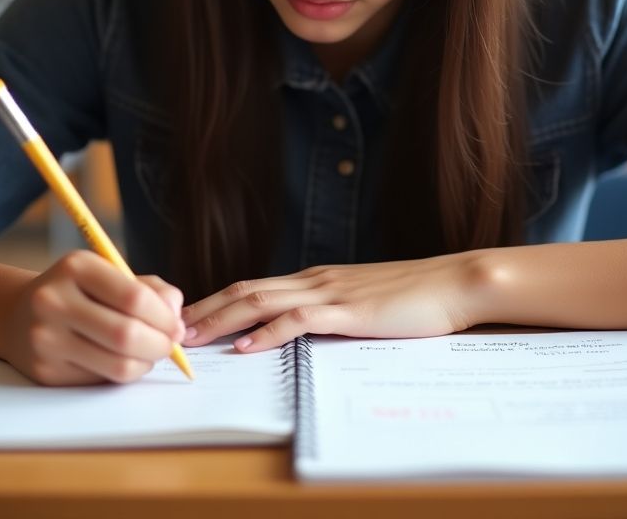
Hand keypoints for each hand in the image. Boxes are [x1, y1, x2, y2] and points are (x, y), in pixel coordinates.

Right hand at [0, 250, 185, 384]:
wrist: (17, 315)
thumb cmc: (78, 291)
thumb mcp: (109, 274)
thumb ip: (149, 288)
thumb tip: (176, 313)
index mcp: (76, 267)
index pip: (133, 297)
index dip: (164, 316)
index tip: (177, 325)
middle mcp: (55, 301)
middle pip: (126, 335)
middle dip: (160, 344)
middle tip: (172, 344)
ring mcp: (46, 339)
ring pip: (116, 364)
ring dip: (146, 363)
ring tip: (151, 354)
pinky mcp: (45, 371)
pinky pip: (100, 379)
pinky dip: (124, 373)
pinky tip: (125, 361)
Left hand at [181, 252, 489, 352]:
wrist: (453, 282)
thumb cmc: (414, 296)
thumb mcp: (363, 302)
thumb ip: (332, 311)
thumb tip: (304, 329)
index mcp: (317, 279)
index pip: (256, 286)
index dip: (219, 300)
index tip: (191, 317)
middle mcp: (315, 280)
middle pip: (247, 290)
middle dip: (207, 308)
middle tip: (172, 327)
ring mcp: (330, 293)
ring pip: (262, 301)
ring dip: (223, 319)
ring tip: (193, 335)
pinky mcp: (348, 311)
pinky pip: (298, 321)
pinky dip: (267, 333)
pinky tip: (247, 347)